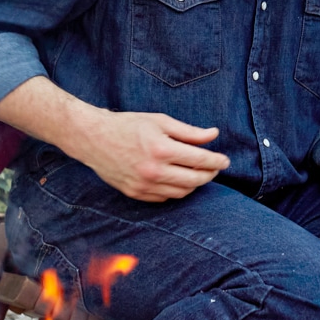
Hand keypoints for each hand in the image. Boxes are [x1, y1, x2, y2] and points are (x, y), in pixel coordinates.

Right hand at [82, 110, 229, 201]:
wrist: (94, 138)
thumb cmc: (128, 125)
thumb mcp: (160, 122)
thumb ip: (189, 132)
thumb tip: (214, 135)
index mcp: (161, 149)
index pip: (200, 160)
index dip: (217, 161)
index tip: (225, 160)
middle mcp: (154, 171)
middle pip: (194, 180)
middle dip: (209, 174)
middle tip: (215, 167)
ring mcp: (144, 185)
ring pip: (181, 193)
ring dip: (194, 184)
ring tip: (197, 173)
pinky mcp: (136, 194)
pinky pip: (164, 198)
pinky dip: (176, 190)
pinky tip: (178, 180)